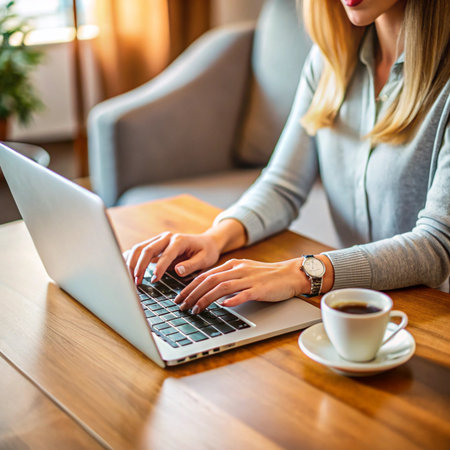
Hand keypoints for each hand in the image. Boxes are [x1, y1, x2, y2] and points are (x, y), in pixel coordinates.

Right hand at [126, 231, 220, 283]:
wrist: (207, 242)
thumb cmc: (207, 252)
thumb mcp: (205, 259)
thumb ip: (191, 265)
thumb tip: (178, 271)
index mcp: (179, 241)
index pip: (166, 254)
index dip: (159, 267)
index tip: (154, 279)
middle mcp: (166, 238)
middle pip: (147, 249)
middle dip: (139, 265)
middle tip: (136, 282)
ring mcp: (159, 240)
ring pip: (139, 248)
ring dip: (132, 263)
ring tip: (130, 279)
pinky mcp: (155, 245)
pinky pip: (139, 250)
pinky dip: (131, 258)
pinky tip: (126, 269)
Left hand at [174, 258, 306, 313]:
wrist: (290, 274)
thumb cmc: (266, 275)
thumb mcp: (243, 271)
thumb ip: (227, 277)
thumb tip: (208, 288)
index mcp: (232, 265)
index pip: (205, 275)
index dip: (190, 287)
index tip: (180, 298)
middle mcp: (238, 270)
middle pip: (210, 280)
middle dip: (193, 294)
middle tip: (182, 306)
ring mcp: (248, 279)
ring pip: (222, 287)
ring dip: (206, 298)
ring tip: (195, 309)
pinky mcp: (259, 288)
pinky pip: (243, 293)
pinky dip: (232, 299)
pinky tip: (223, 306)